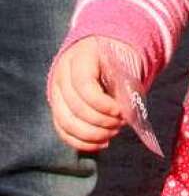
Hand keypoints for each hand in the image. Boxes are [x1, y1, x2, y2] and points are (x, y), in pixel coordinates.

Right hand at [49, 37, 126, 151]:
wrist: (99, 53)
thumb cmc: (115, 59)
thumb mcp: (123, 64)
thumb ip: (123, 87)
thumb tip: (126, 115)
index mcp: (80, 57)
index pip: (84, 86)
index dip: (102, 104)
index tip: (120, 112)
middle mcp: (62, 75)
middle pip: (75, 107)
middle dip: (101, 121)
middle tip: (120, 124)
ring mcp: (56, 93)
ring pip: (66, 123)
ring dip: (92, 135)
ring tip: (112, 133)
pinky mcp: (57, 109)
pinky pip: (63, 131)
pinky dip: (82, 142)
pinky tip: (102, 143)